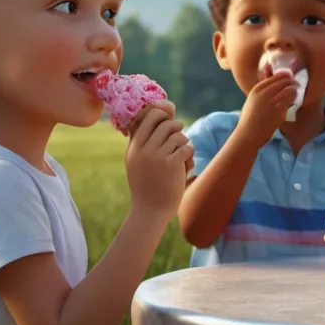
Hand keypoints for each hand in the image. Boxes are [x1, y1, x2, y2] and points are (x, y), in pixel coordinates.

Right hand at [125, 101, 194, 215]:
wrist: (150, 210)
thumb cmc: (146, 186)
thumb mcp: (136, 163)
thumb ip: (141, 143)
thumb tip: (153, 121)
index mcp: (134, 147)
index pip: (146, 117)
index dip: (160, 113)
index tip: (168, 115)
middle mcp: (144, 149)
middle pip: (164, 122)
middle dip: (175, 125)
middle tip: (180, 131)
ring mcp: (157, 156)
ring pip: (177, 135)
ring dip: (184, 142)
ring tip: (182, 153)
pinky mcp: (171, 164)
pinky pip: (186, 147)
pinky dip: (189, 153)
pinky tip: (187, 163)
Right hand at [234, 71, 298, 144]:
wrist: (248, 134)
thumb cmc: (250, 117)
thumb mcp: (253, 98)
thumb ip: (263, 87)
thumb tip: (272, 71)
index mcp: (257, 89)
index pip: (276, 76)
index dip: (286, 76)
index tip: (289, 78)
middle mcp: (265, 93)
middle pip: (284, 81)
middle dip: (292, 82)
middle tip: (296, 85)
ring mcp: (272, 102)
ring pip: (290, 90)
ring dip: (294, 90)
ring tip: (295, 93)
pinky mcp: (279, 111)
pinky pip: (290, 101)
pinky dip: (294, 99)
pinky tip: (293, 102)